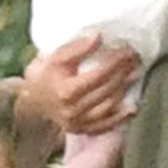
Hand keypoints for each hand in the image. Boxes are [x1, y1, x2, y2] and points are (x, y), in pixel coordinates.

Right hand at [23, 36, 139, 135]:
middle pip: (106, 90)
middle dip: (123, 72)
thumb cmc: (45, 74)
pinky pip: (105, 125)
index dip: (116, 62)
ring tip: (135, 74)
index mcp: (66, 91)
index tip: (126, 49)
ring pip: (108, 107)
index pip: (99, 75)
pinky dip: (120, 117)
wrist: (32, 100)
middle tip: (135, 58)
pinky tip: (133, 108)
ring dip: (125, 90)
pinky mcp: (81, 130)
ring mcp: (77, 123)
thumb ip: (76, 48)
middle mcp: (72, 110)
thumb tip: (98, 37)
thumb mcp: (55, 57)